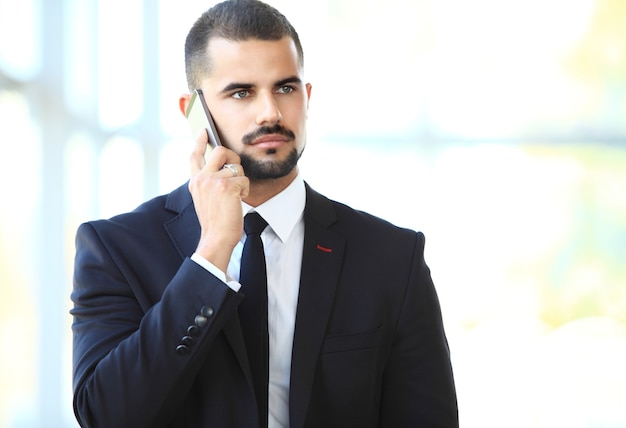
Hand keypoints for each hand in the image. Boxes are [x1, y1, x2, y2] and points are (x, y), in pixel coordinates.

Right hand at [188, 130, 248, 271]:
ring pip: (236, 168)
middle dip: (233, 157)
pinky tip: (239, 201)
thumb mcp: (205, 199)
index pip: (195, 156)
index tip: (203, 131)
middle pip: (220, 151)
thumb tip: (224, 167)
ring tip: (235, 197)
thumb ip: (208, 182)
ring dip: (241, 182)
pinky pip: (244, 179)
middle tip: (236, 170)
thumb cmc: (215, 222)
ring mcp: (213, 180)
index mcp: (195, 181)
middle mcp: (202, 178)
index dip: (199, 141)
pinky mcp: (227, 185)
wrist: (217, 238)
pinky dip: (245, 190)